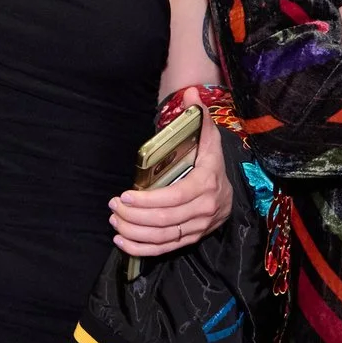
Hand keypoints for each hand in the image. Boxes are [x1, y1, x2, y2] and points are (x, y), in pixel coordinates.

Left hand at [109, 112, 232, 258]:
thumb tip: (190, 93)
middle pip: (165, 220)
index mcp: (207, 184)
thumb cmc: (210, 161)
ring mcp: (198, 227)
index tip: (125, 195)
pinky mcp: (191, 239)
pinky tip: (122, 242)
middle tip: (113, 206)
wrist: (227, 190)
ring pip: (163, 238)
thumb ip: (198, 117)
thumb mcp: (208, 137)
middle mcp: (205, 210)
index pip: (175, 197)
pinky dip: (142, 249)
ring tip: (114, 222)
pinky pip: (166, 249)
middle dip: (134, 216)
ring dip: (135, 233)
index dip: (148, 201)